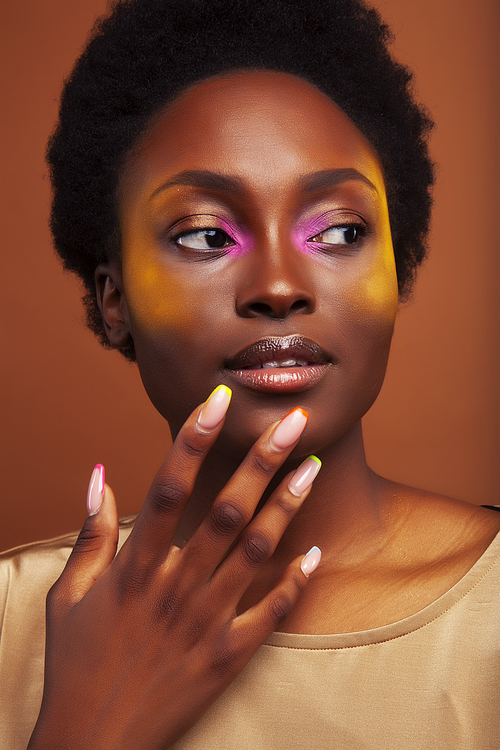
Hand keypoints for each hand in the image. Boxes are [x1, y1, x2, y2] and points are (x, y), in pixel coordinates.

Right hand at [28, 387, 320, 749]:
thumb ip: (89, 534)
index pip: (168, 488)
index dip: (193, 440)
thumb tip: (98, 474)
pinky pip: (269, 614)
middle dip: (260, 460)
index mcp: (134, 568)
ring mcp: (204, 622)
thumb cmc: (77, 664)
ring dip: (286, 505)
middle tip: (293, 420)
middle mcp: (174, 587)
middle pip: (224, 510)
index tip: (217, 400)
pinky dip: (294, 582)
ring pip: (254, 551)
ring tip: (313, 464)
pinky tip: (314, 550)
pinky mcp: (227, 657)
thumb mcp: (70, 596)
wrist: (93, 744)